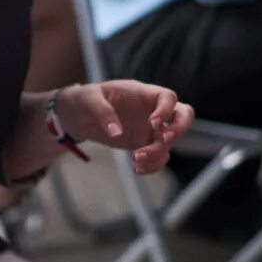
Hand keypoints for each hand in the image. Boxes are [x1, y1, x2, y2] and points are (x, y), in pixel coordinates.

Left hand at [53, 81, 193, 174]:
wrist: (78, 116)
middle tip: (164, 140)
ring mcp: (150, 128)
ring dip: (159, 152)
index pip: (168, 97)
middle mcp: (151, 110)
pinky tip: (137, 168)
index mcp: (142, 93)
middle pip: (183, 114)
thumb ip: (102, 112)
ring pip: (170, 140)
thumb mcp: (88, 100)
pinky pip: (159, 155)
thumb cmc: (84, 100)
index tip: (153, 123)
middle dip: (179, 129)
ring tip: (136, 159)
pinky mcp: (144, 143)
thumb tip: (116, 132)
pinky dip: (153, 164)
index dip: (167, 109)